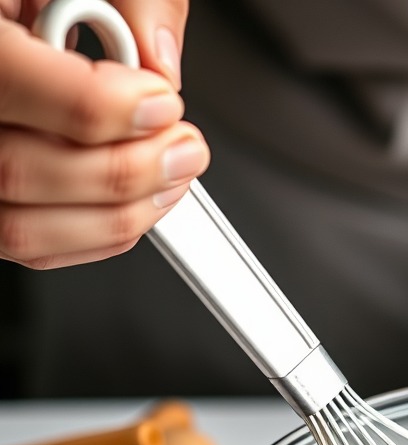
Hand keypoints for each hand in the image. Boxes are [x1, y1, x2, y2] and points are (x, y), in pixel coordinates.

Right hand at [0, 0, 205, 268]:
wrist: (25, 32)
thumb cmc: (48, 6)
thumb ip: (129, 0)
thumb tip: (159, 54)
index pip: (8, 80)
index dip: (99, 104)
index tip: (161, 102)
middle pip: (17, 169)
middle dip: (125, 169)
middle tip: (184, 146)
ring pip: (22, 228)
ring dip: (120, 213)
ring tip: (173, 175)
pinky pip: (35, 250)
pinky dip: (103, 236)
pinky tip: (143, 202)